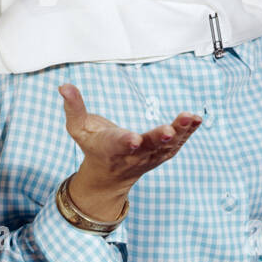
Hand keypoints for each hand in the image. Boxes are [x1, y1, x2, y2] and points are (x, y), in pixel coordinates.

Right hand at [59, 84, 200, 218]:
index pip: (118, 145)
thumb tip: (63, 85)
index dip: (125, 141)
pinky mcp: (164, 153)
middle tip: (168, 131)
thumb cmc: (94, 146)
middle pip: (147, 146)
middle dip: (158, 138)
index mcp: (110, 148)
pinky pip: (179, 143)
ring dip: (181, 132)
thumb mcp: (78, 129)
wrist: (110, 176)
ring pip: (168, 145)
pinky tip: (197, 118)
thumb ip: (73, 107)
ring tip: (190, 117)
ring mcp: (151, 156)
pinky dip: (189, 132)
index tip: (132, 139)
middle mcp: (132, 154)